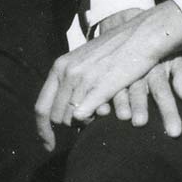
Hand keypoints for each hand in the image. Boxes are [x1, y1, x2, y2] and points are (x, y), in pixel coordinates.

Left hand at [34, 3, 181, 149]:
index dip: (42, 129)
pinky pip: (86, 112)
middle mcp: (67, 72)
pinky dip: (89, 119)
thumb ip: (71, 81)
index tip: (48, 145)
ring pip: (71, 117)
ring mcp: (83, 78)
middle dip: (66, 128)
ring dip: (82, 124)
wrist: (140, 36)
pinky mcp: (101, 85)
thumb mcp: (84, 62)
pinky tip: (99, 118)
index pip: (41, 106)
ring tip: (96, 118)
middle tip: (82, 128)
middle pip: (56, 116)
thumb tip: (65, 109)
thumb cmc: (115, 52)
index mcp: (60, 67)